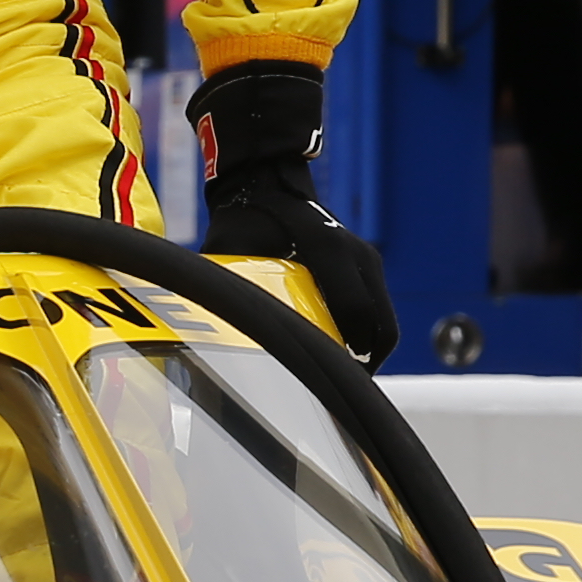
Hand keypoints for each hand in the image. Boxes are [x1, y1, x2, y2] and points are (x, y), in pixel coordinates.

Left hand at [188, 63, 399, 363]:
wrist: (268, 181)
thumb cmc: (245, 217)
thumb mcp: (229, 251)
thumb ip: (222, 289)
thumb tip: (198, 338)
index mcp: (328, 249)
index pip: (353, 315)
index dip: (347, 360)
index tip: (331, 390)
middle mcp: (355, 254)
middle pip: (378, 329)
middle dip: (363, 369)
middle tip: (337, 400)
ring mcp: (366, 260)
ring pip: (383, 324)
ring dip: (367, 357)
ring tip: (341, 387)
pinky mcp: (367, 265)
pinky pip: (378, 312)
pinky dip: (366, 340)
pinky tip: (342, 361)